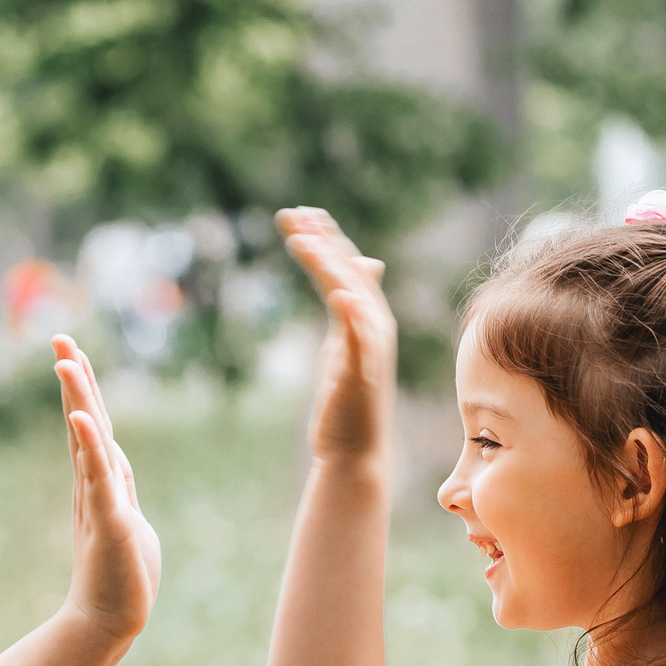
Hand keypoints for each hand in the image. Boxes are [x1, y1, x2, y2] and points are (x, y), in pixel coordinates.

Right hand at [55, 336, 161, 642]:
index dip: (83, 388)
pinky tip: (81, 417)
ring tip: (66, 362)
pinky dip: (90, 446)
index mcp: (101, 482)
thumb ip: (119, 489)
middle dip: (75, 378)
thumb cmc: (121, 575)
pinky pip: (99, 477)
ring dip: (79, 399)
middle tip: (60, 337)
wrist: (108, 621)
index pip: (93, 424)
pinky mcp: (109, 522)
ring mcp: (99, 501)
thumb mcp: (128, 520)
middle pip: (85, 420)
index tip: (70, 352)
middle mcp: (94, 484)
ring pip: (89, 441)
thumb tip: (116, 468)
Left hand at [276, 207, 394, 463]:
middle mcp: (374, 329)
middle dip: (322, 242)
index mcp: (366, 320)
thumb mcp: (345, 348)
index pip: (347, 268)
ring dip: (329, 268)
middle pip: (349, 274)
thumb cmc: (348, 403)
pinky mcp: (363, 374)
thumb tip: (357, 277)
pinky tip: (340, 294)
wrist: (355, 452)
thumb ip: (349, 313)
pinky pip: (360, 340)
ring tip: (301, 242)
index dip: (326, 239)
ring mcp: (370, 351)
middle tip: (292, 214)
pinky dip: (353, 315)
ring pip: (353, 298)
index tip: (301, 213)